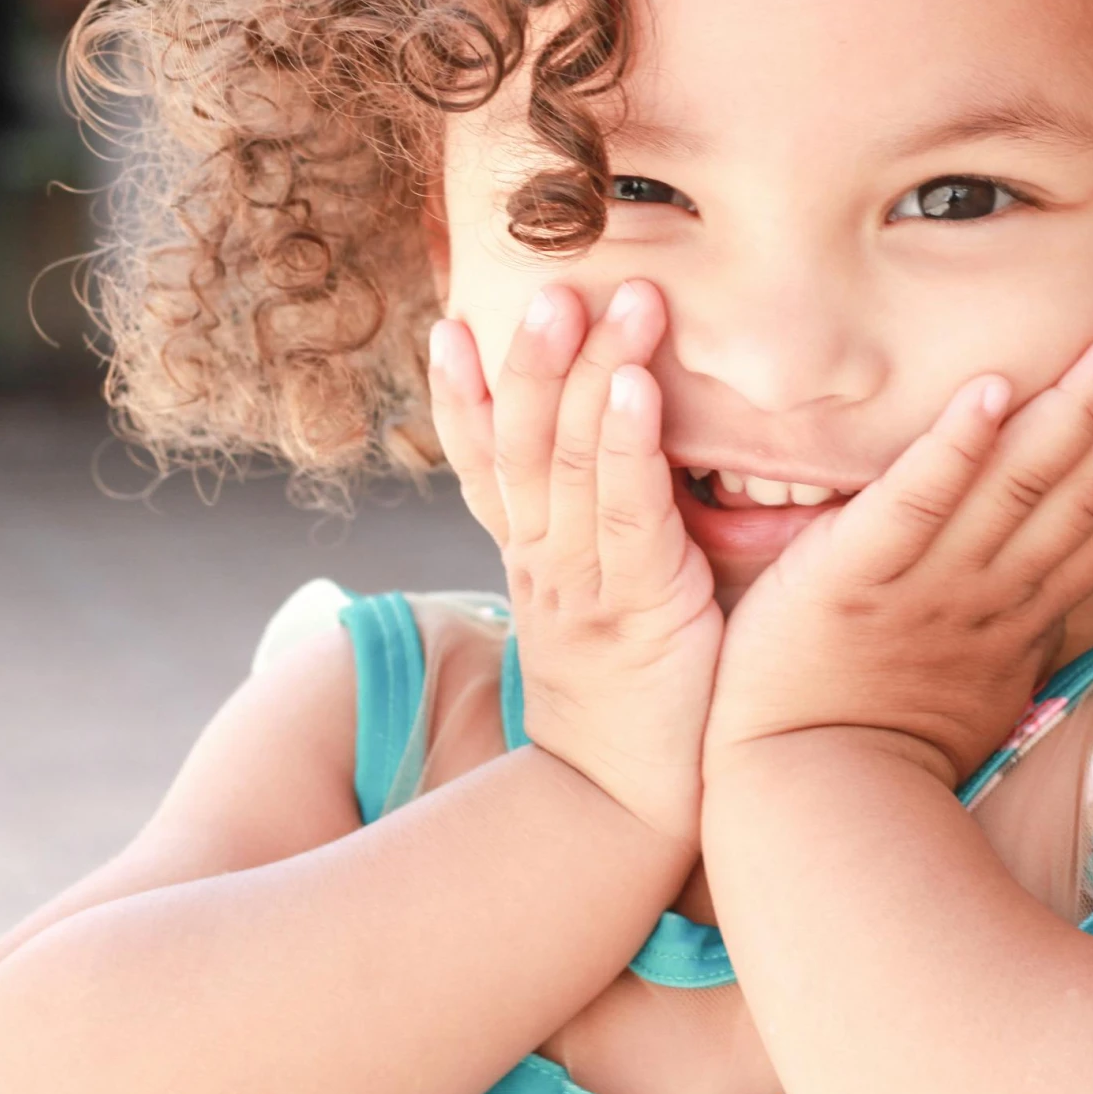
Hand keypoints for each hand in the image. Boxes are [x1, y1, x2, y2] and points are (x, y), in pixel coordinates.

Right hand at [429, 282, 721, 846]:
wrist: (631, 810)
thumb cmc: (635, 702)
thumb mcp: (598, 608)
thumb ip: (602, 539)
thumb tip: (630, 471)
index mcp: (529, 558)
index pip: (482, 465)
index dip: (462, 396)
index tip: (449, 327)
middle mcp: (543, 562)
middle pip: (520, 443)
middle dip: (529, 357)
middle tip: (549, 283)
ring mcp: (585, 583)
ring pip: (569, 462)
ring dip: (584, 373)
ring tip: (599, 299)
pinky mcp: (642, 604)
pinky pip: (628, 511)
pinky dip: (627, 443)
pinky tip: (636, 386)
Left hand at [703, 322, 1092, 788]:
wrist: (805, 798)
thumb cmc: (871, 743)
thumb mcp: (971, 690)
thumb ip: (1000, 628)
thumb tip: (1031, 590)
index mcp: (1014, 621)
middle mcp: (987, 596)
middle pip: (1074, 491)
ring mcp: (927, 584)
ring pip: (1017, 484)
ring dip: (1068, 407)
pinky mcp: (856, 574)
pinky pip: (914, 501)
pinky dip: (954, 445)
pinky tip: (989, 388)